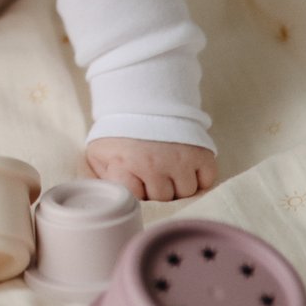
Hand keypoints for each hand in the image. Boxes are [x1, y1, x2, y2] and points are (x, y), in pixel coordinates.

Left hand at [85, 137, 217, 201]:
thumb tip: (103, 203)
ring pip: (186, 193)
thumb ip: (98, 179)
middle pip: (163, 199)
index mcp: (125, 166)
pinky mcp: (201, 155)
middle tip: (151, 174)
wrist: (145, 102)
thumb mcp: (99, 154)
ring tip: (167, 170)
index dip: (136, 193)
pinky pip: (206, 182)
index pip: (136, 200)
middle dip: (157, 190)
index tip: (134, 182)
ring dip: (177, 186)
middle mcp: (154, 165)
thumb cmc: (120, 134)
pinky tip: (184, 168)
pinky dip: (198, 179)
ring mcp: (180, 161)